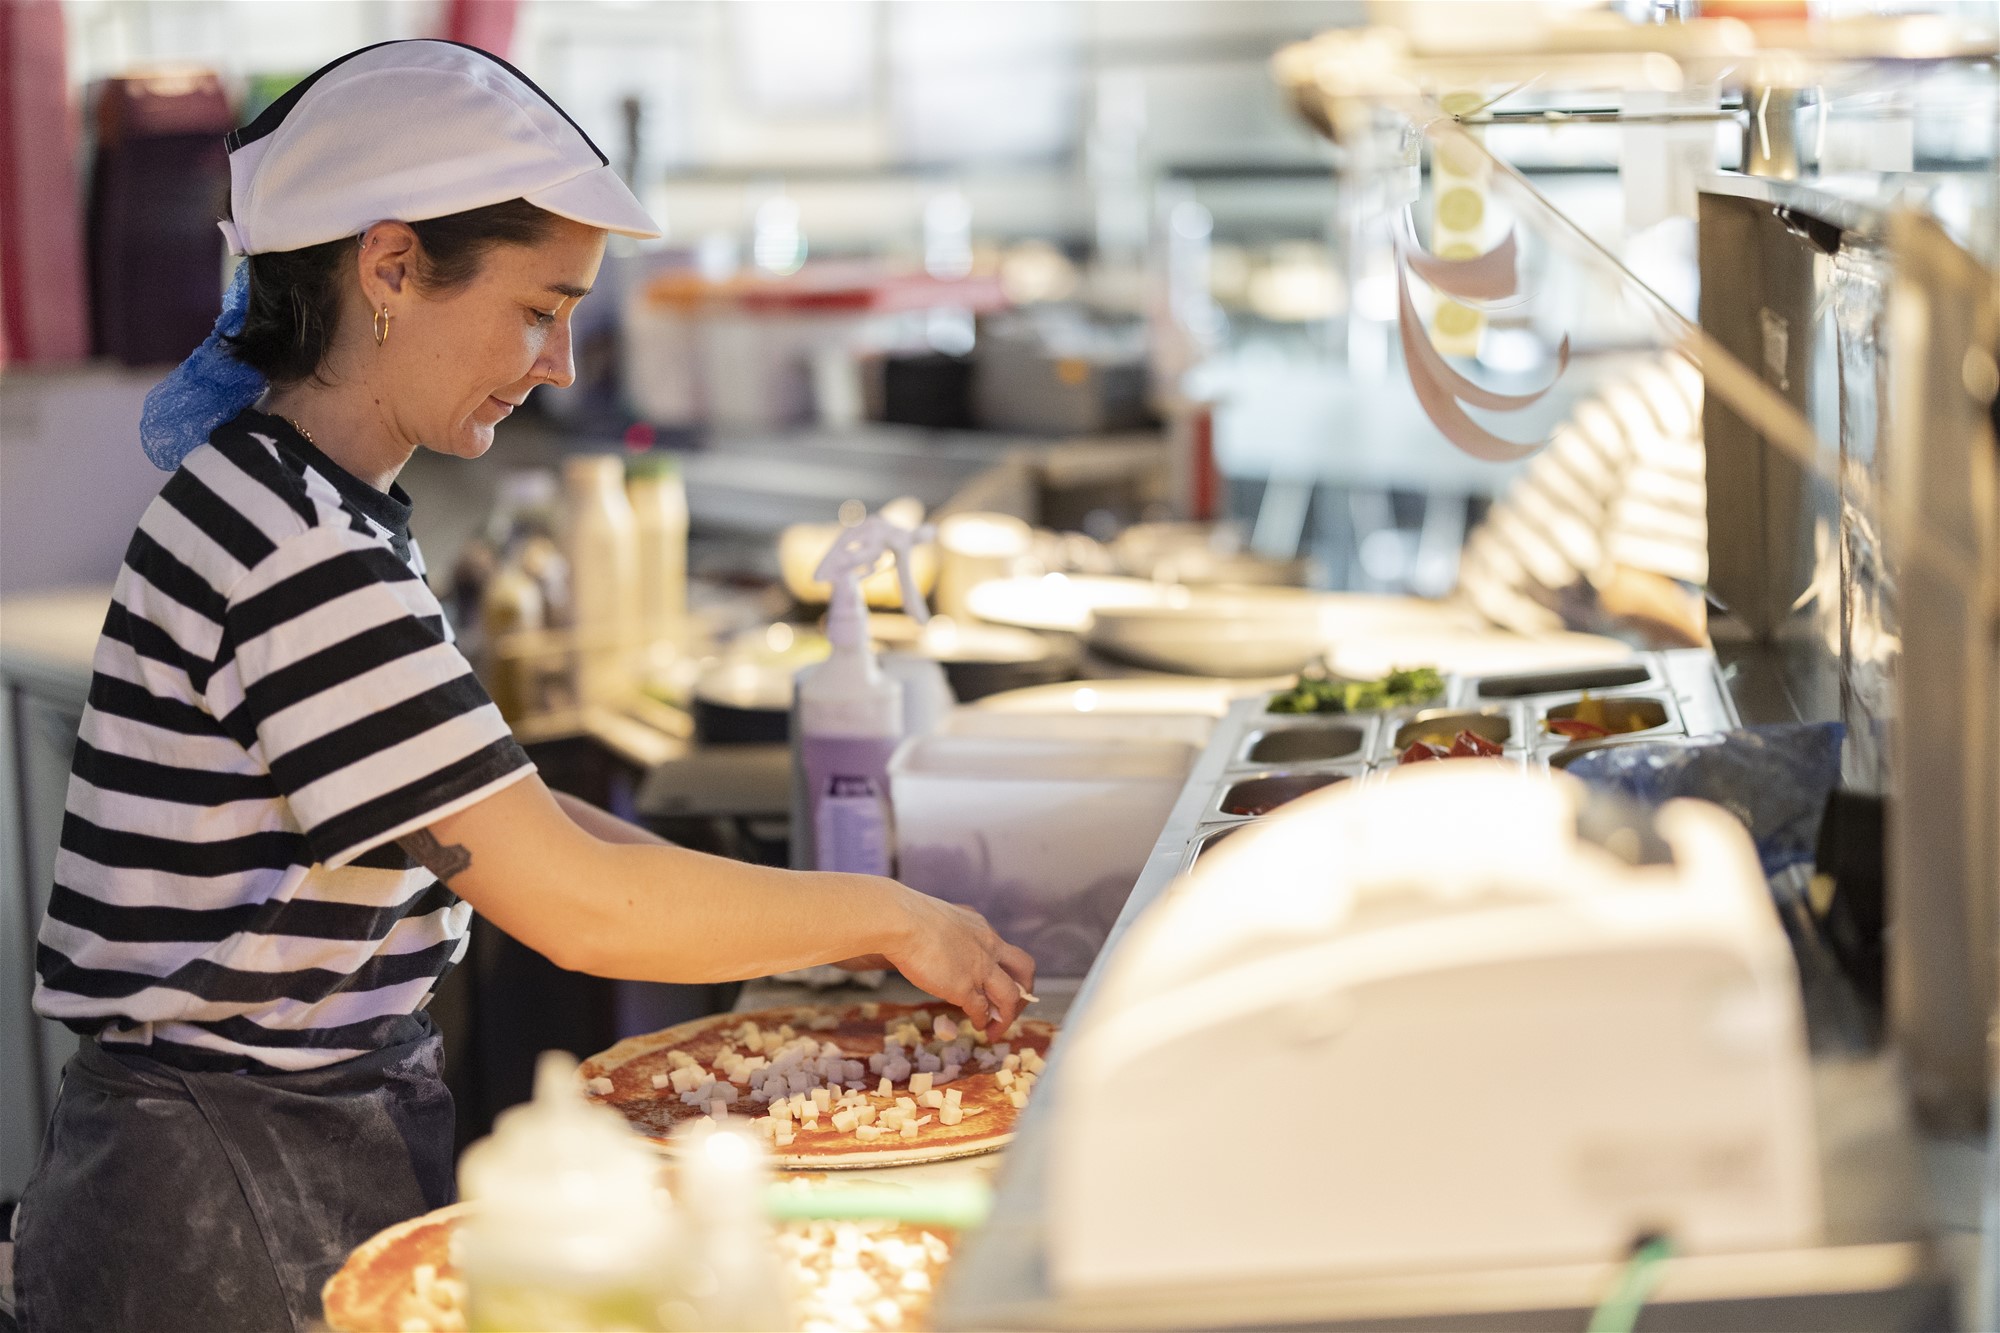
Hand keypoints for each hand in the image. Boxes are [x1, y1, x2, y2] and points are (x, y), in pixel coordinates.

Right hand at [872, 888, 1036, 1040]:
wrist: (901, 921)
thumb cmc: (907, 917)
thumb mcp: (940, 921)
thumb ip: (947, 936)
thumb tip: (939, 949)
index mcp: (981, 928)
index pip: (1005, 951)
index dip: (1005, 970)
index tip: (996, 982)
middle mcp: (988, 946)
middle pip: (1025, 969)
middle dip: (1024, 991)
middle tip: (1011, 1007)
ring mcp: (979, 968)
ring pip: (1011, 996)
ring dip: (1007, 1016)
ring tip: (996, 1029)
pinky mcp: (964, 987)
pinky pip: (983, 1010)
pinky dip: (983, 1021)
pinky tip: (977, 1026)